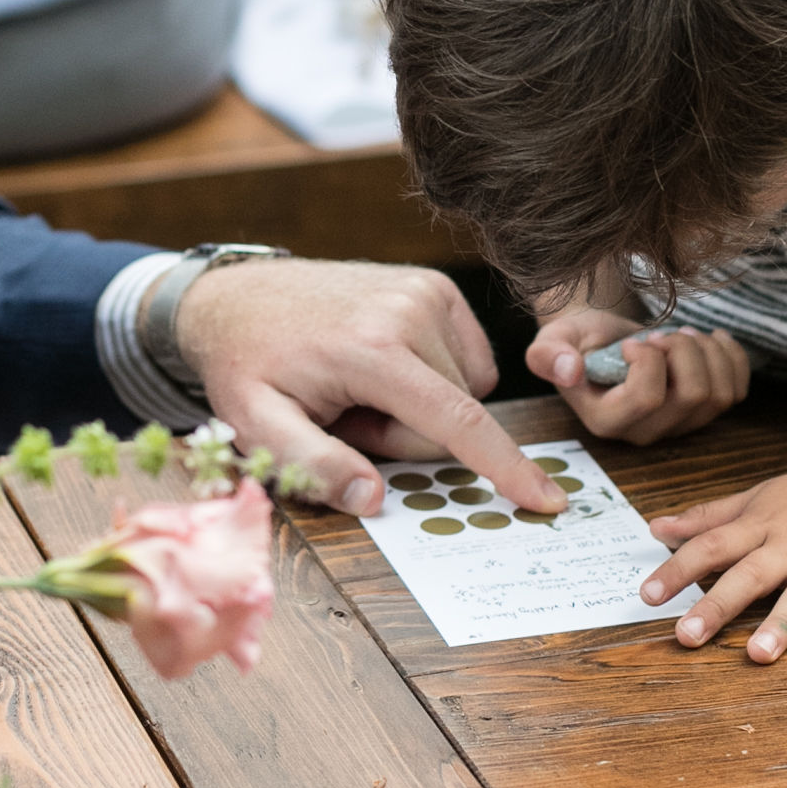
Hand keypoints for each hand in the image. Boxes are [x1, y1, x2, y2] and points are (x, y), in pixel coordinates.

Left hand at [176, 259, 565, 518]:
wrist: (238, 297)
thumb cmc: (247, 365)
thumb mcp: (255, 426)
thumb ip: (311, 467)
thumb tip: (373, 500)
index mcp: (371, 348)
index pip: (456, 420)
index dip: (505, 467)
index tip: (547, 500)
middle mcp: (410, 310)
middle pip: (452, 417)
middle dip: (404, 436)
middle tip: (343, 415)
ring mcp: (427, 291)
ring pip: (464, 392)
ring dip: (418, 407)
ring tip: (356, 387)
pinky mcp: (435, 287)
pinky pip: (466, 363)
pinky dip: (433, 378)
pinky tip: (383, 366)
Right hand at [529, 307, 749, 444]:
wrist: (600, 340)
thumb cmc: (576, 341)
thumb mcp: (551, 341)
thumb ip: (548, 356)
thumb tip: (570, 370)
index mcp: (606, 421)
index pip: (647, 398)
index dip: (650, 360)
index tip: (633, 342)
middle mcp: (644, 433)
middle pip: (692, 395)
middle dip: (684, 350)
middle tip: (661, 333)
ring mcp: (678, 426)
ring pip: (720, 395)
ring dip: (708, 353)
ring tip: (682, 334)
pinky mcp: (704, 413)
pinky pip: (737, 392)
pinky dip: (732, 358)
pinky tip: (712, 338)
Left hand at [638, 424, 786, 662]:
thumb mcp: (761, 497)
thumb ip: (709, 517)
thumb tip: (656, 528)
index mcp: (762, 524)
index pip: (711, 546)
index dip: (677, 570)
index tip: (646, 597)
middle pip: (749, 574)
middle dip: (716, 605)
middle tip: (686, 637)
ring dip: (780, 623)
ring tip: (758, 655)